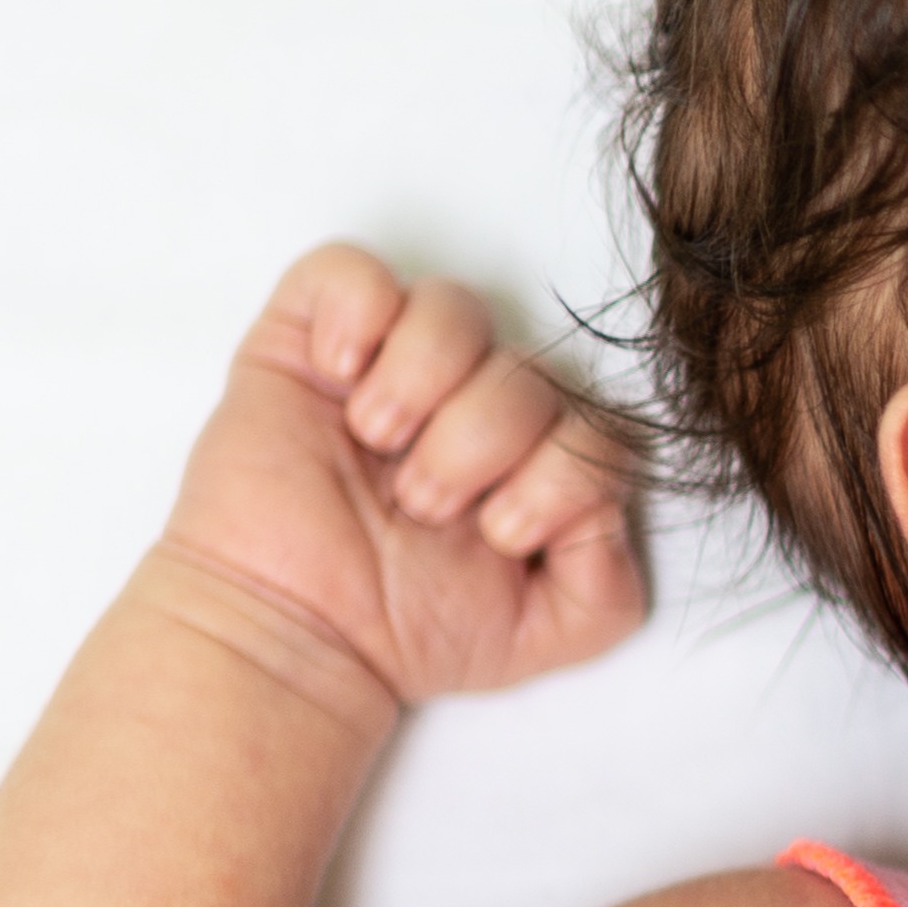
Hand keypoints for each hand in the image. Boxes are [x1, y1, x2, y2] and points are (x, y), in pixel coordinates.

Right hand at [146, 243, 647, 712]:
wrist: (296, 636)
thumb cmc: (407, 630)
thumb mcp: (543, 632)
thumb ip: (611, 585)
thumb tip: (608, 507)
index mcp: (533, 456)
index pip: (597, 420)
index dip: (563, 473)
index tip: (501, 532)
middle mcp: (472, 401)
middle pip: (528, 367)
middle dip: (480, 443)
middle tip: (421, 504)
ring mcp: (393, 365)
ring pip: (454, 305)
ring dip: (421, 383)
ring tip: (378, 441)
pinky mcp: (310, 339)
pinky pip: (351, 269)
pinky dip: (355, 315)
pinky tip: (338, 378)